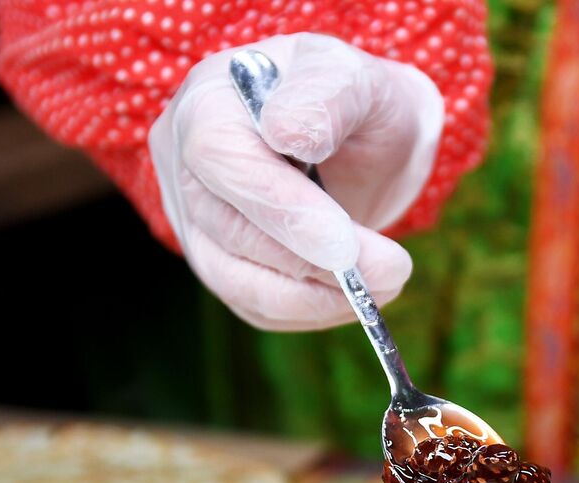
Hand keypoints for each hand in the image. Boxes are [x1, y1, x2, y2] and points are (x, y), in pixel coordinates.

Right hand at [149, 33, 443, 329]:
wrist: (362, 140)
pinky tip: (356, 294)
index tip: (345, 245)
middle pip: (230, 230)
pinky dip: (313, 310)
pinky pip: (256, 305)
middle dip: (315, 262)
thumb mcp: (353, 76)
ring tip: (386, 283)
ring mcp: (195, 223)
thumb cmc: (355, 101)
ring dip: (317, 296)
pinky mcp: (221, 267)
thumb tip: (289, 134)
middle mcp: (185, 166)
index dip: (280, 206)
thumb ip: (326, 95)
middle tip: (393, 270)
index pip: (221, 158)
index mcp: (208, 101)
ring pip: (237, 280)